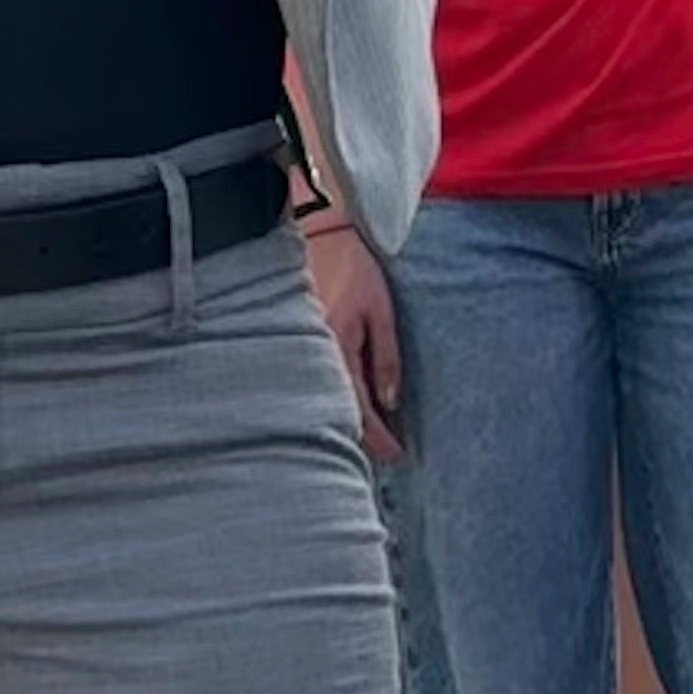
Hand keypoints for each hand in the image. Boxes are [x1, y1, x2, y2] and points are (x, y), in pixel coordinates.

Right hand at [304, 219, 406, 458]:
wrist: (319, 233)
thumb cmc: (355, 268)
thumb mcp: (380, 310)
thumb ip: (386, 358)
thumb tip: (391, 404)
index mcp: (336, 350)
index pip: (359, 409)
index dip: (379, 437)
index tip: (398, 454)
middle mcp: (313, 356)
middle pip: (335, 413)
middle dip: (359, 440)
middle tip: (382, 461)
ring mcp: (300, 349)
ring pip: (320, 400)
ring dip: (342, 422)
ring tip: (364, 443)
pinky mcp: (294, 341)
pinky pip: (312, 381)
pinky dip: (328, 399)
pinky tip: (339, 407)